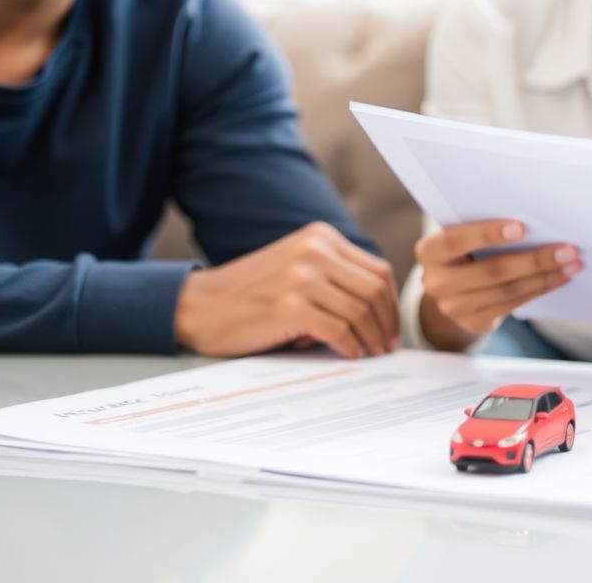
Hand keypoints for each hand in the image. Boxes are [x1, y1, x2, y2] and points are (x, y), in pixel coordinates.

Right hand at [174, 222, 398, 357]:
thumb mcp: (297, 267)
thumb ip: (334, 276)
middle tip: (387, 346)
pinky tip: (349, 354)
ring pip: (360, 311)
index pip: (377, 269)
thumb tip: (380, 311)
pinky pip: (339, 330)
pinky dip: (350, 346)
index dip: (391, 302)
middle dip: (387, 322)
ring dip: (371, 338)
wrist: (201, 306)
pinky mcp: (290, 306)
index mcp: (320, 237)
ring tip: (371, 353)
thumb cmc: (251, 294)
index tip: (391, 326)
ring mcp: (302, 276)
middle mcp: (315, 250)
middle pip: (374, 289)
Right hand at [416, 219, 581, 350]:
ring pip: (508, 290)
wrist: (450, 292)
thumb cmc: (463, 252)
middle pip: (492, 271)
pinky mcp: (474, 322)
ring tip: (572, 263)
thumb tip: (534, 218)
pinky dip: (540, 288)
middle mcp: (436, 282)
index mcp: (429, 252)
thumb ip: (481, 229)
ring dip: (545, 276)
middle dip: (534, 259)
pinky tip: (559, 278)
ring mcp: (454, 307)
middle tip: (567, 249)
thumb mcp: (461, 238)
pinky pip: (513, 304)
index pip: (457, 240)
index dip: (488, 234)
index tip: (521, 227)